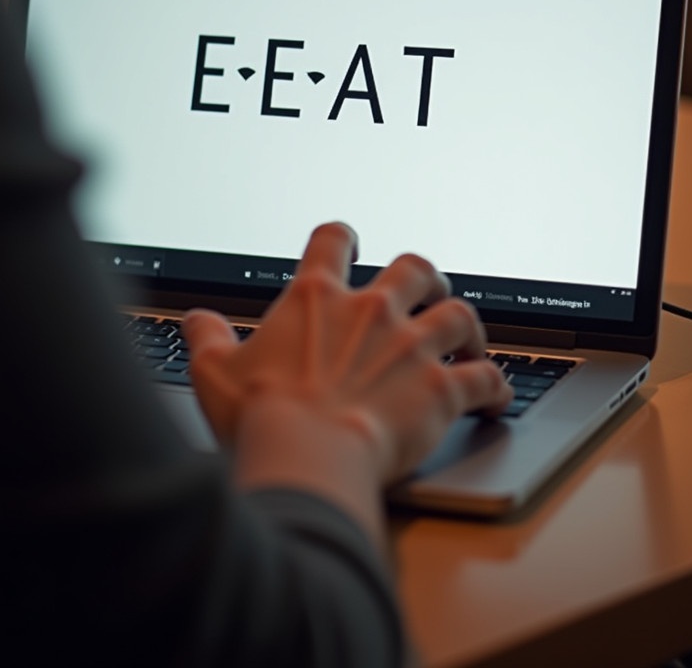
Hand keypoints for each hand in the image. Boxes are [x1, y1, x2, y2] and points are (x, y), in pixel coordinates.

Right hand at [183, 223, 511, 485]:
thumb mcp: (216, 371)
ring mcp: (412, 345)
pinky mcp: (442, 387)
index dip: (342, 236)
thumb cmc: (261, 416)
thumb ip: (207, 338)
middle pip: (415, 266)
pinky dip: (495, 385)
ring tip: (470, 343)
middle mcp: (372, 312)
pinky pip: (485, 377)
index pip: (332, 240)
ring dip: (469, 327)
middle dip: (426, 275)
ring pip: (460, 313)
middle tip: (427, 290)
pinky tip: (496, 397)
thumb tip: (195, 319)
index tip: (348, 241)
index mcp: (318, 300)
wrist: (308, 455)